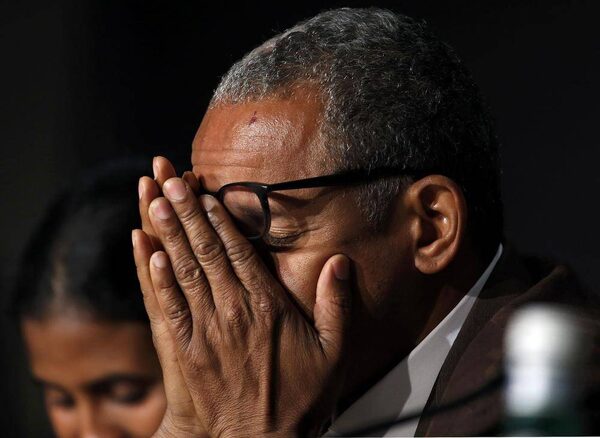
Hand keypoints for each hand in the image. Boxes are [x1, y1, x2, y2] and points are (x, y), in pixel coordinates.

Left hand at [136, 175, 352, 436]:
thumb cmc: (299, 399)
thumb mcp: (334, 352)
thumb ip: (338, 304)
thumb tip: (341, 261)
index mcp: (266, 307)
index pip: (238, 251)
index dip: (218, 218)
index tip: (203, 192)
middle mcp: (232, 311)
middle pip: (205, 251)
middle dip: (186, 212)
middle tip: (170, 180)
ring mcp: (204, 330)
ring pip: (183, 271)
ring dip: (167, 233)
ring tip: (154, 201)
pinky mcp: (184, 350)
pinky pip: (167, 306)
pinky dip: (155, 276)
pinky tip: (147, 252)